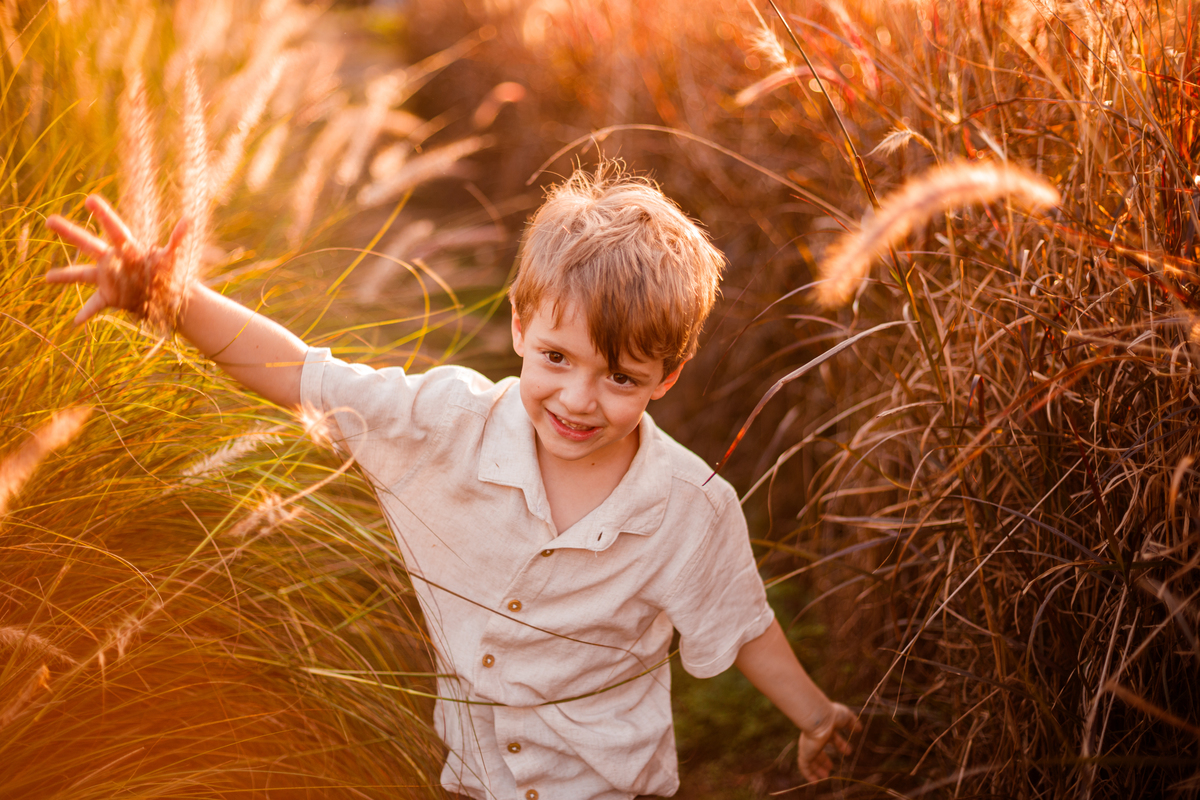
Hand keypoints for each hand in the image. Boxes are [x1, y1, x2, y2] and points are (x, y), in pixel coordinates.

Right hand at [46, 194, 187, 326]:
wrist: (168, 296)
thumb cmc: (169, 273)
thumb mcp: (172, 258)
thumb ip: (177, 241)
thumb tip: (188, 220)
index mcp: (127, 248)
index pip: (114, 229)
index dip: (103, 215)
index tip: (90, 199)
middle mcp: (112, 260)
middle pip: (87, 243)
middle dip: (69, 232)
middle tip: (49, 220)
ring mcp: (108, 278)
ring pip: (81, 274)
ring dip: (64, 276)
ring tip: (46, 278)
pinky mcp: (110, 296)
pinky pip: (94, 305)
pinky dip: (85, 313)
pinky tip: (75, 322)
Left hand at [797, 702, 858, 782]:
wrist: (818, 718)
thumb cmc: (832, 716)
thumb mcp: (846, 717)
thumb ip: (853, 723)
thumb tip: (859, 728)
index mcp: (826, 729)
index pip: (832, 738)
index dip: (840, 745)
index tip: (848, 752)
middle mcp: (816, 737)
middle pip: (819, 750)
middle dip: (825, 760)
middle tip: (831, 767)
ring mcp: (809, 746)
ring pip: (811, 760)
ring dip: (818, 769)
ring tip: (825, 776)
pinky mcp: (805, 753)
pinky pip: (804, 766)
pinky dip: (809, 774)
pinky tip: (814, 781)